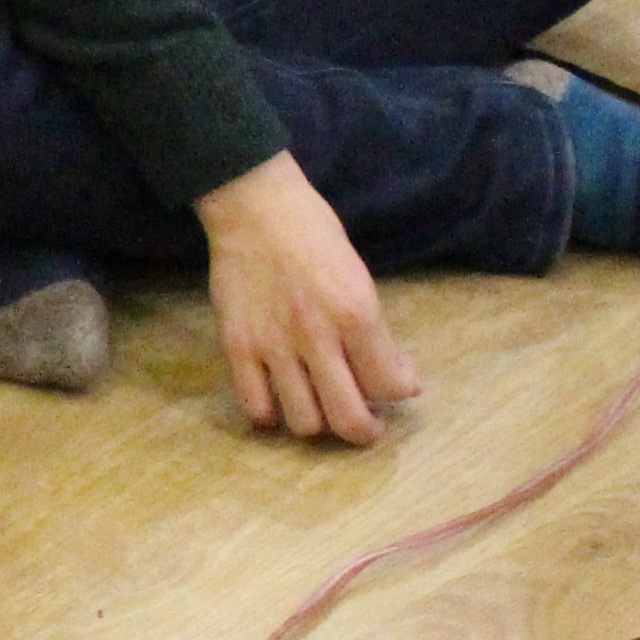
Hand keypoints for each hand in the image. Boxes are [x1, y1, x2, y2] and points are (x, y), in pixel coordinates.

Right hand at [191, 155, 419, 445]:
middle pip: (347, 418)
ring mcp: (273, 345)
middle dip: (363, 432)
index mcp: (356, 313)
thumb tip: (403, 382)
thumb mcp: (360, 279)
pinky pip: (256, 406)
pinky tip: (279, 399)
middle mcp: (317, 336)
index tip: (391, 390)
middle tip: (364, 427)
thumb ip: (378, 335)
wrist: (254, 207)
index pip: (388, 386)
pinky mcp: (237, 346)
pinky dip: (271, 413)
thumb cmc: (315, 235)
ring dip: (317, 422)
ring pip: (303, 421)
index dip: (396, 394)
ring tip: (319, 407)